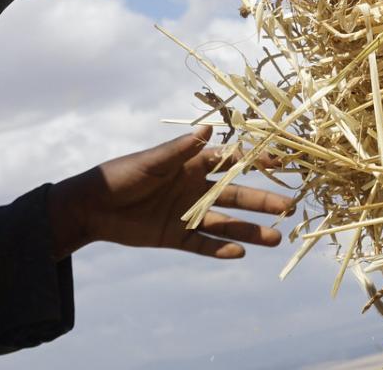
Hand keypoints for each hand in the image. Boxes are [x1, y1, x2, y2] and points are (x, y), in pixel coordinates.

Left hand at [47, 128, 288, 259]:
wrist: (92, 206)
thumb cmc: (121, 174)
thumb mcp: (151, 161)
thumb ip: (180, 150)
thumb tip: (208, 128)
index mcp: (191, 164)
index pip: (231, 161)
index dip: (255, 161)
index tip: (279, 165)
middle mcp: (195, 188)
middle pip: (236, 196)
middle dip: (263, 202)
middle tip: (290, 208)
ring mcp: (187, 214)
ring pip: (226, 224)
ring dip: (251, 231)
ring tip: (276, 239)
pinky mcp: (175, 236)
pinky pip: (204, 244)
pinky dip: (221, 249)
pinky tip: (241, 254)